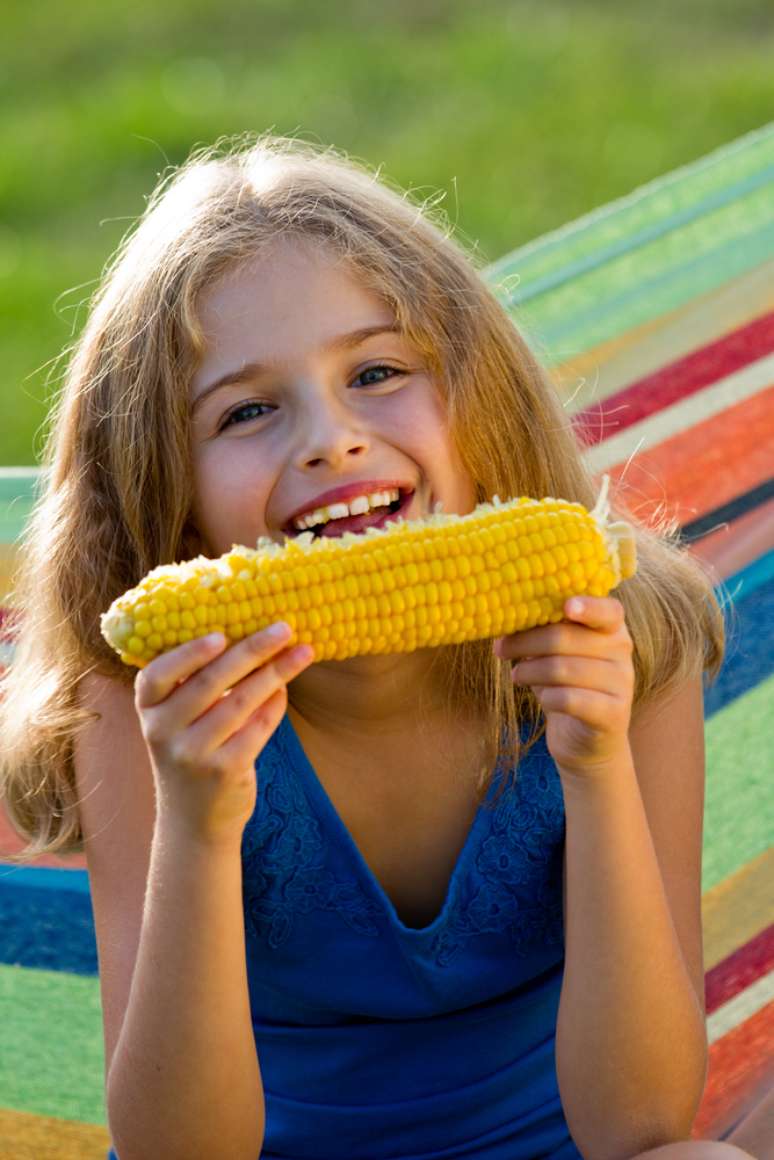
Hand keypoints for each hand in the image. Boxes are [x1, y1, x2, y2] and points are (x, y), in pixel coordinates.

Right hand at [134, 622, 313, 845]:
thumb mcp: (177, 721)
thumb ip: (196, 683)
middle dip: (252, 650)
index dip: (187, 654)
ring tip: (303, 652)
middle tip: (283, 628)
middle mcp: (163, 732)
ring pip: (240, 702)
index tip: (220, 634)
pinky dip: (275, 705)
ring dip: (275, 673)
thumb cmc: (192, 751)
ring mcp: (192, 754)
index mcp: (148, 710)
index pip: (156, 675)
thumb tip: (248, 633)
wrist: (193, 819)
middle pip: (210, 682)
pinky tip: (287, 688)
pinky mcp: (223, 771)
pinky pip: (257, 728)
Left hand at [493, 597, 634, 777]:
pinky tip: (542, 699)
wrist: (585, 737)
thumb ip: (543, 631)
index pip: (608, 610)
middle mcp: (622, 651)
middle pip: (564, 638)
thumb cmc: (565, 684)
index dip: (587, 606)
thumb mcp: (556, 653)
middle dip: (525, 642)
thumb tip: (505, 616)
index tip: (566, 606)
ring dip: (529, 671)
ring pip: (561, 669)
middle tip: (500, 649)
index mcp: (611, 627)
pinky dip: (546, 698)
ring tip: (516, 675)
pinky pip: (569, 699)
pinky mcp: (613, 714)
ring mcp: (621, 683)